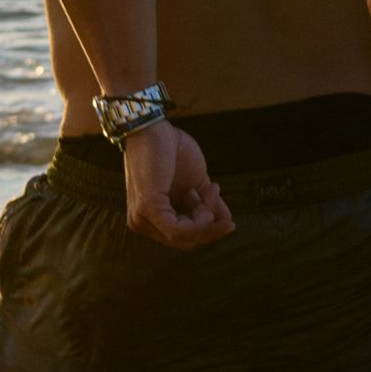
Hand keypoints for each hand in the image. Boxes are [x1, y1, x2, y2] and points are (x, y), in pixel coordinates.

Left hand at [120, 121, 232, 247]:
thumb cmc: (172, 152)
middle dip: (210, 224)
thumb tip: (228, 223)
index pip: (185, 238)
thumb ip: (210, 206)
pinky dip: (198, 221)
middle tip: (217, 194)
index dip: (208, 227)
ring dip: (206, 216)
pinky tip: (200, 195)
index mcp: (152, 219)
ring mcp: (142, 219)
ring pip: (184, 239)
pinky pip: (178, 231)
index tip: (221, 202)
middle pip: (186, 242)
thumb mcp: (197, 184)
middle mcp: (143, 224)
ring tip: (207, 189)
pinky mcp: (147, 210)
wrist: (155, 128)